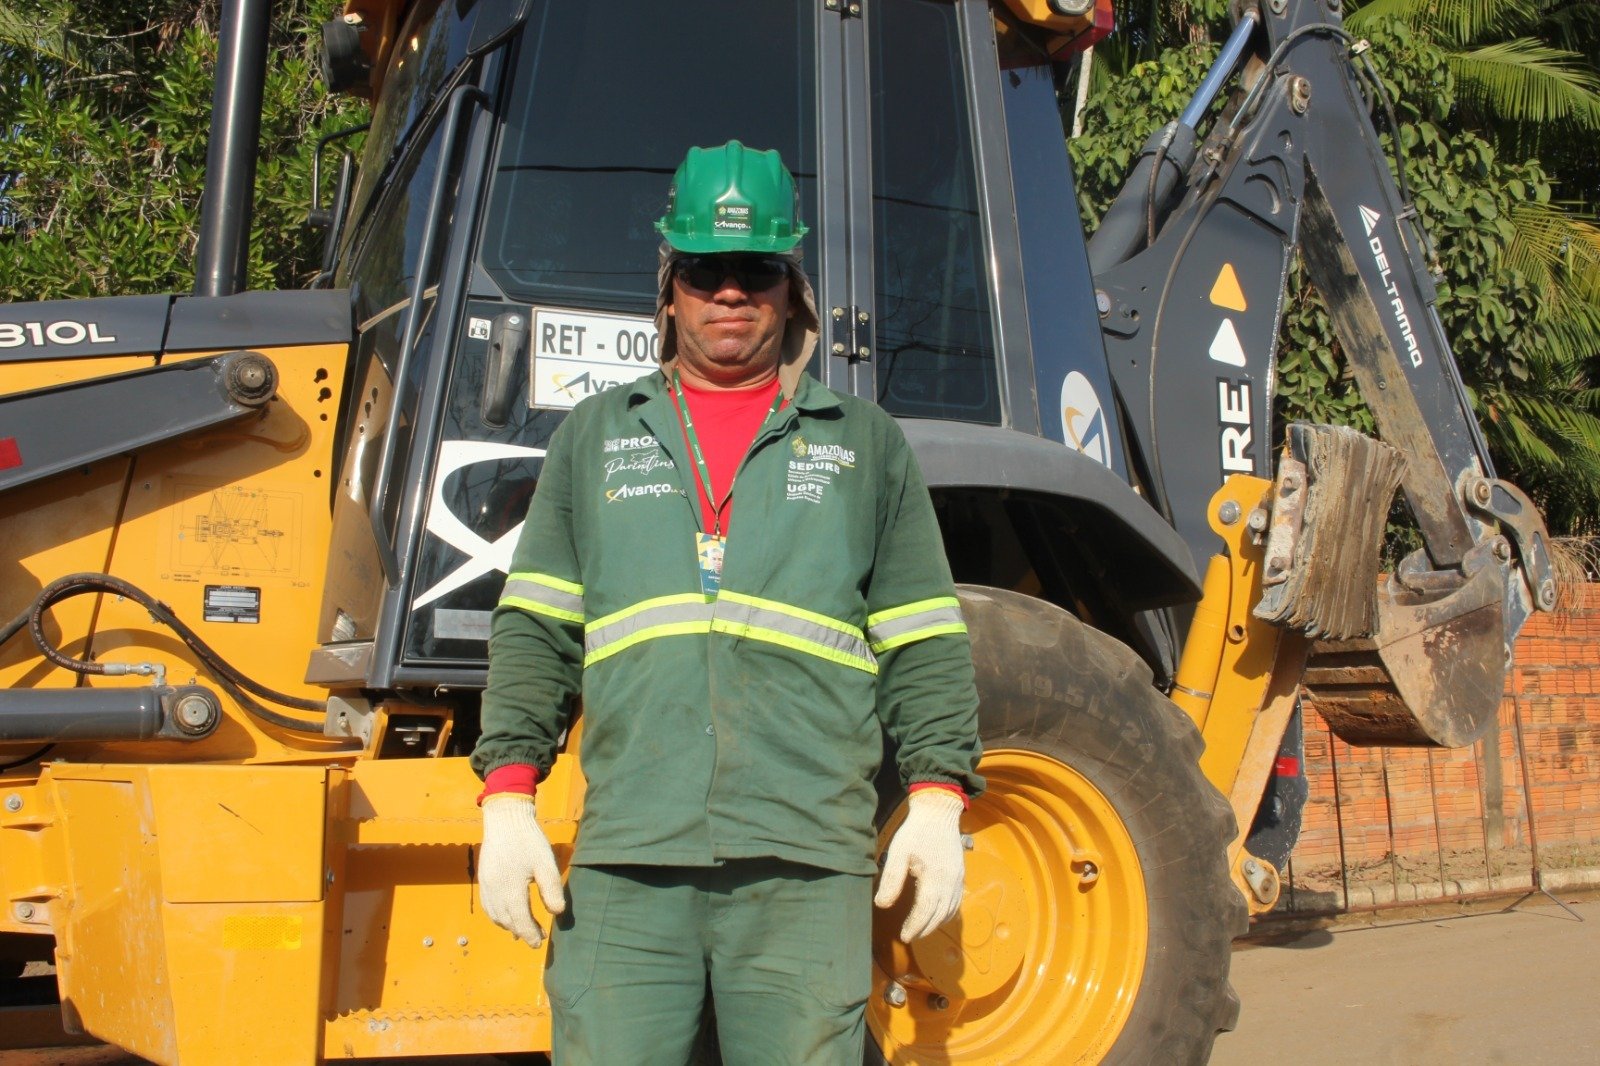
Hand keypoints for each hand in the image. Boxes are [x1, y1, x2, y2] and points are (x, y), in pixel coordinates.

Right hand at [478, 793, 565, 946]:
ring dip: (510, 925)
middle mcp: (494, 890)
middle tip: (538, 938)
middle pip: (507, 920)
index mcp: (510, 888)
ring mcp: (486, 885)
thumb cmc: (528, 840)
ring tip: (525, 928)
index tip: (539, 944)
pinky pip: (488, 906)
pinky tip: (509, 914)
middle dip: (522, 932)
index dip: (530, 934)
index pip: (520, 920)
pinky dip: (498, 916)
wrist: (505, 819)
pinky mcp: (483, 879)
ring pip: (496, 915)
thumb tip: (557, 912)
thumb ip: (551, 889)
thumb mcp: (545, 863)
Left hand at [873, 788, 965, 941]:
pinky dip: (947, 913)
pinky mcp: (960, 874)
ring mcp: (958, 879)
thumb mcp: (898, 852)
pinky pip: (957, 901)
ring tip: (921, 928)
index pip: (926, 911)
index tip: (904, 936)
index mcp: (935, 877)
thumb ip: (892, 880)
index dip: (915, 926)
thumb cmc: (916, 831)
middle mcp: (951, 882)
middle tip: (910, 936)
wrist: (938, 812)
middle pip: (940, 915)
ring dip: (936, 923)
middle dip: (925, 929)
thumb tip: (882, 905)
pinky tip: (936, 913)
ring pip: (950, 910)